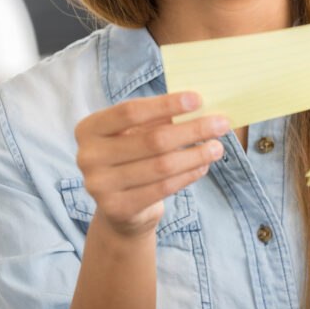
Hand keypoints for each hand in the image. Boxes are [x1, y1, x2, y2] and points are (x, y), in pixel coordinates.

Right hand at [75, 92, 225, 239]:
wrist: (118, 208)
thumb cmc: (131, 158)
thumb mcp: (135, 134)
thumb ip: (157, 119)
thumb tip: (198, 106)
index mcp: (89, 129)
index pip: (131, 111)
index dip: (166, 104)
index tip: (198, 99)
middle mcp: (88, 156)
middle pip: (152, 139)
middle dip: (192, 130)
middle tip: (221, 123)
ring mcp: (99, 186)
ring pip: (161, 166)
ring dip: (196, 154)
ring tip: (217, 147)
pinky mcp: (117, 209)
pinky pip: (163, 188)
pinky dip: (188, 175)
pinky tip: (203, 166)